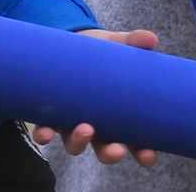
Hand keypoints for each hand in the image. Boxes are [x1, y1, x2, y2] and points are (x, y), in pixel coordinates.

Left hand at [30, 29, 161, 164]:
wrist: (69, 42)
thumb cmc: (100, 51)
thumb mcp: (117, 45)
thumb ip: (133, 42)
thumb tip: (151, 38)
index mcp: (118, 116)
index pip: (135, 140)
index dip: (143, 152)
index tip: (149, 157)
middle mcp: (96, 125)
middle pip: (104, 148)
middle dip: (110, 154)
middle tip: (116, 152)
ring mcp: (72, 122)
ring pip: (75, 144)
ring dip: (79, 143)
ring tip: (85, 130)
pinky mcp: (50, 114)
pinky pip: (45, 131)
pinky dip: (44, 134)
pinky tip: (45, 133)